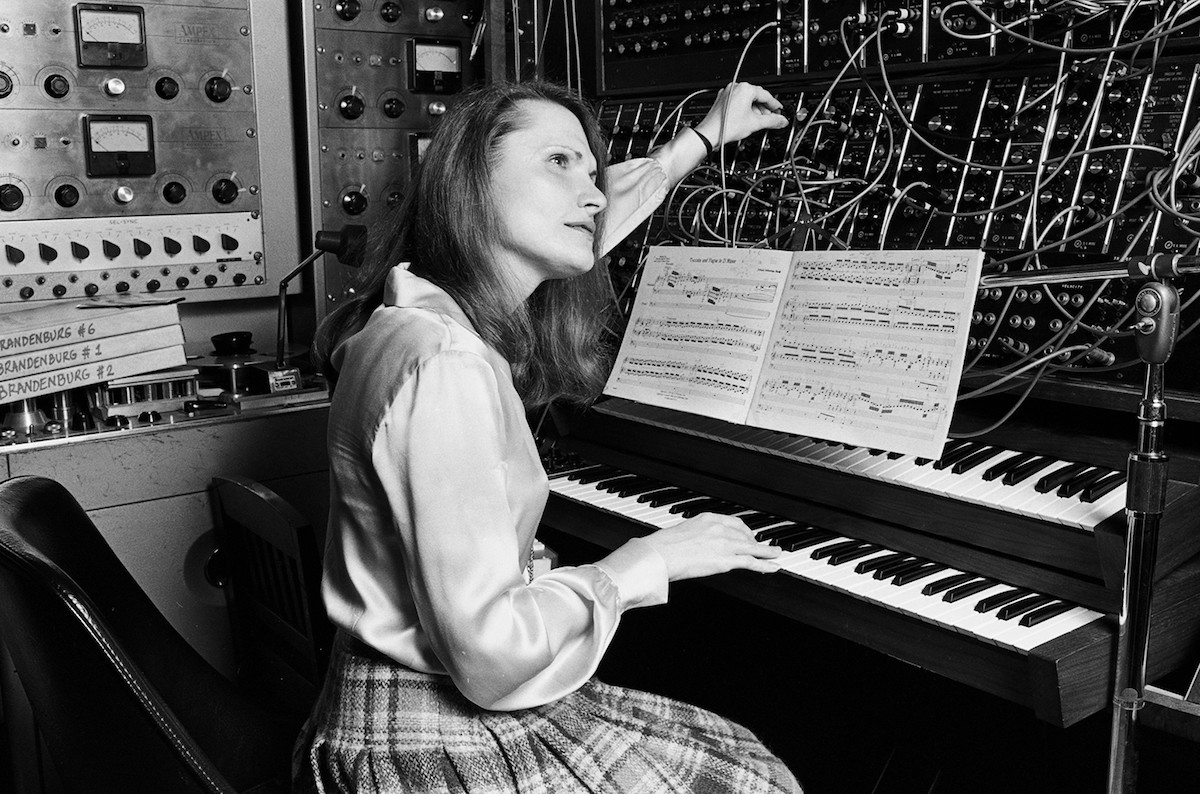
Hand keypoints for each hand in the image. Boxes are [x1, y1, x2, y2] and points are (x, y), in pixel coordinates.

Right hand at [641, 512, 781, 581]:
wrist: (660, 555)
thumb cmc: (664, 547)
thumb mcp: (682, 533)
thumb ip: (695, 535)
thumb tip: (695, 543)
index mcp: (708, 518)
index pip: (734, 522)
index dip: (745, 530)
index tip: (748, 535)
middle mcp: (719, 528)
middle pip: (745, 534)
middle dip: (755, 542)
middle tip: (761, 548)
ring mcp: (725, 544)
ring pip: (752, 547)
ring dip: (767, 552)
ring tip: (777, 554)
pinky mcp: (727, 560)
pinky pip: (752, 562)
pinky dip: (765, 564)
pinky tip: (773, 566)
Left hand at [694, 82, 788, 147]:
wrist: (709, 134)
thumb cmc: (727, 127)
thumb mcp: (755, 124)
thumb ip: (772, 121)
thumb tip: (782, 120)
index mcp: (745, 89)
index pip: (766, 95)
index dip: (775, 105)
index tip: (779, 110)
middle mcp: (735, 87)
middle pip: (756, 96)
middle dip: (764, 108)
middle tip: (771, 117)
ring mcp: (727, 93)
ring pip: (747, 99)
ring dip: (755, 109)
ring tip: (759, 120)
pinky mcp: (722, 100)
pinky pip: (738, 101)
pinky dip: (745, 108)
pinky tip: (747, 118)